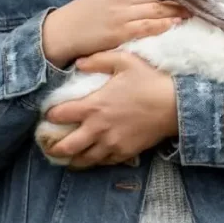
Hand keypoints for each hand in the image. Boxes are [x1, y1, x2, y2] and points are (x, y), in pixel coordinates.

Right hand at [41, 0, 189, 67]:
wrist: (65, 30)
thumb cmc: (87, 12)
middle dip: (181, 0)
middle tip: (197, 4)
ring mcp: (122, 14)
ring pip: (157, 10)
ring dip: (177, 12)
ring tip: (192, 14)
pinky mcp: (121, 32)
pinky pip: (148, 26)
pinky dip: (164, 24)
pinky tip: (175, 24)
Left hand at [44, 52, 178, 168]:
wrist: (176, 105)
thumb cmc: (149, 80)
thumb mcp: (124, 60)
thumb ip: (98, 60)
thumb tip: (78, 62)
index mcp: (94, 105)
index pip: (61, 115)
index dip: (50, 115)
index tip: (48, 115)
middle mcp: (98, 128)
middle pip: (67, 146)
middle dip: (54, 147)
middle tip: (48, 146)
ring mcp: (112, 143)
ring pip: (84, 159)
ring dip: (72, 159)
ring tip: (66, 158)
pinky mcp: (125, 153)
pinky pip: (103, 162)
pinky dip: (94, 161)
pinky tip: (92, 157)